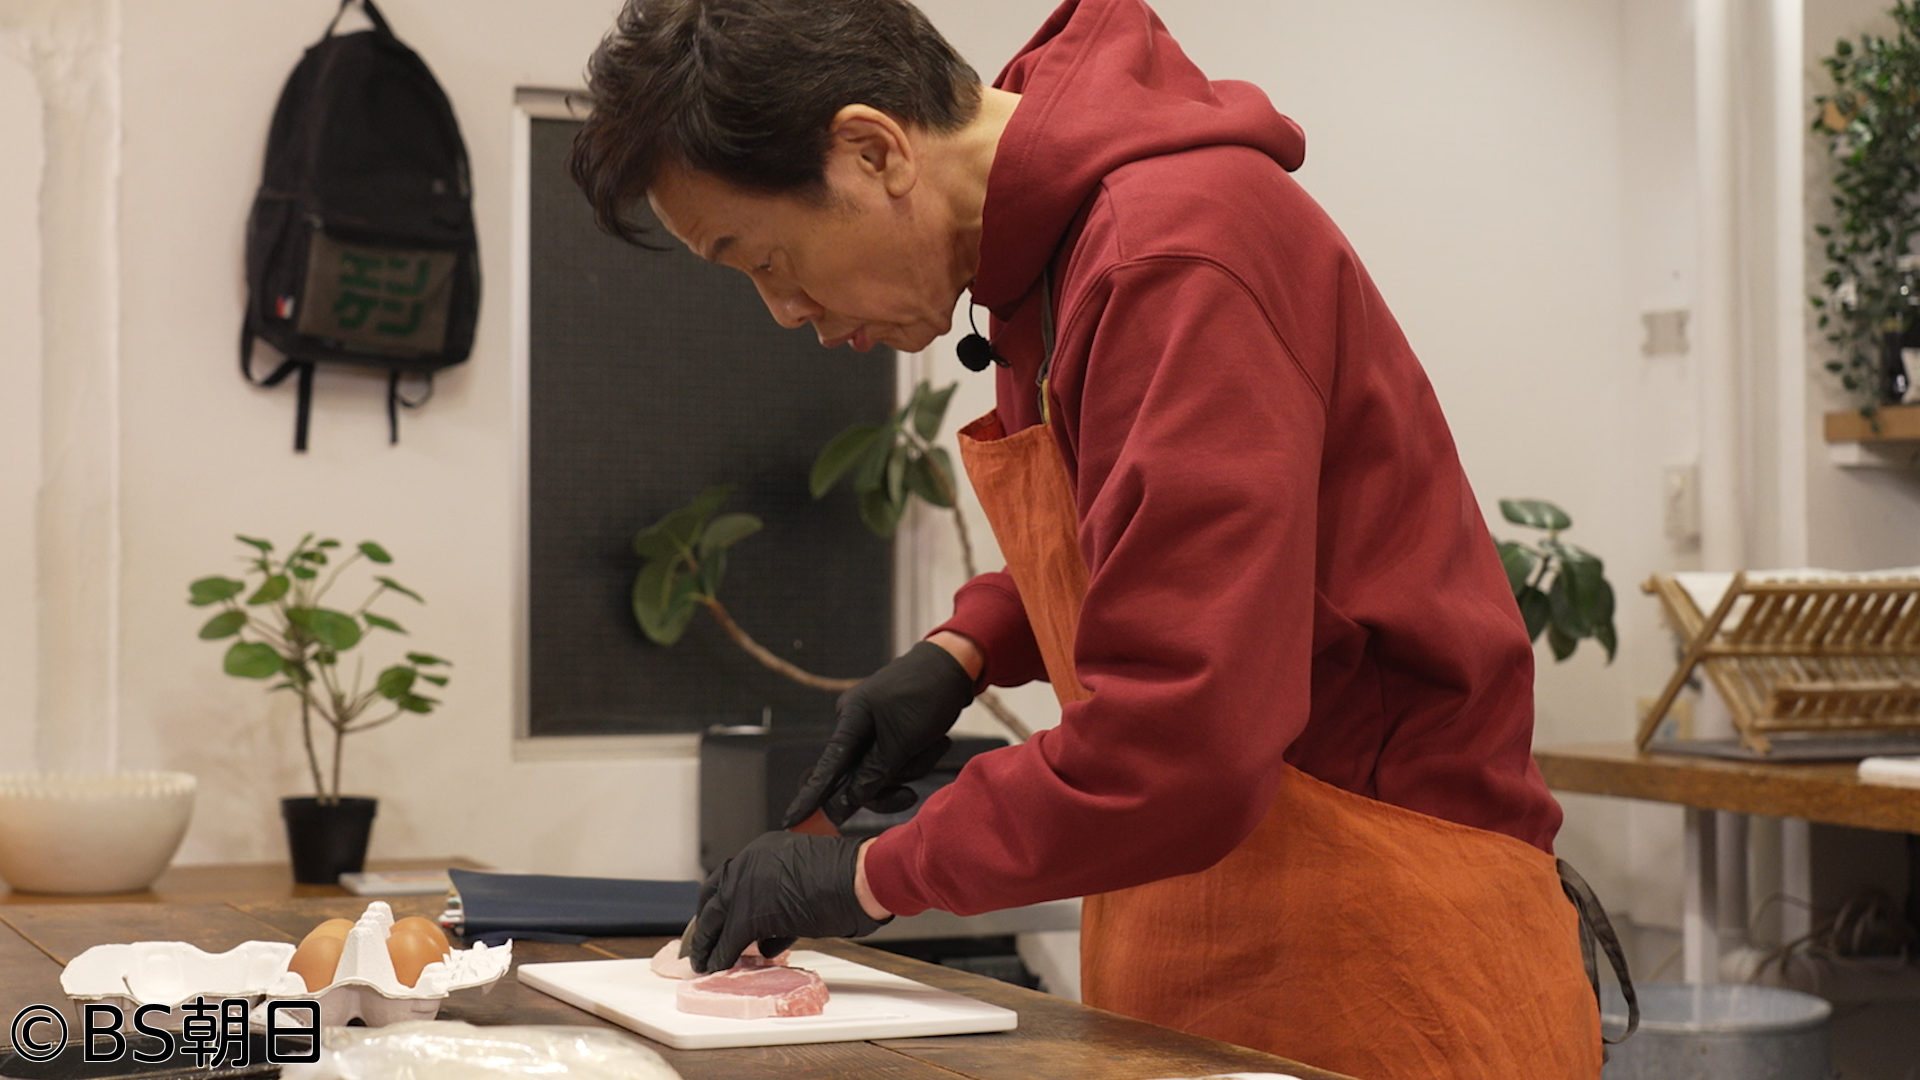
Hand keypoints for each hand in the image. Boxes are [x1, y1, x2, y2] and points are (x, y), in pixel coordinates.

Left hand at [687, 831, 888, 972]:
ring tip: (706, 960)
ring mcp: (747, 887)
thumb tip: (767, 936)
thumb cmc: (847, 877)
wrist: (857, 878)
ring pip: (716, 918)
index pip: (728, 876)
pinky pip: (729, 940)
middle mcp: (749, 863)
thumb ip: (780, 901)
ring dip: (710, 942)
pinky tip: (719, 966)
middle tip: (701, 942)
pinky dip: (722, 956)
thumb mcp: (804, 880)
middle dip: (706, 922)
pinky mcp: (751, 914)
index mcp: (762, 850)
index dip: (720, 901)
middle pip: (714, 895)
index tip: (715, 918)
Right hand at [781, 640, 975, 827]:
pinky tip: (937, 740)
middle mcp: (855, 724)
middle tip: (908, 795)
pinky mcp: (891, 730)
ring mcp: (874, 728)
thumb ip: (873, 773)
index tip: (792, 820)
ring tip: (935, 743)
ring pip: (884, 771)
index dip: (811, 797)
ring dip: (913, 766)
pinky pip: (898, 759)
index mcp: (850, 719)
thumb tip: (847, 802)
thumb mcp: (902, 741)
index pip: (826, 768)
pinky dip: (919, 757)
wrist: (956, 667)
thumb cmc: (927, 695)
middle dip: (889, 783)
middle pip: (859, 777)